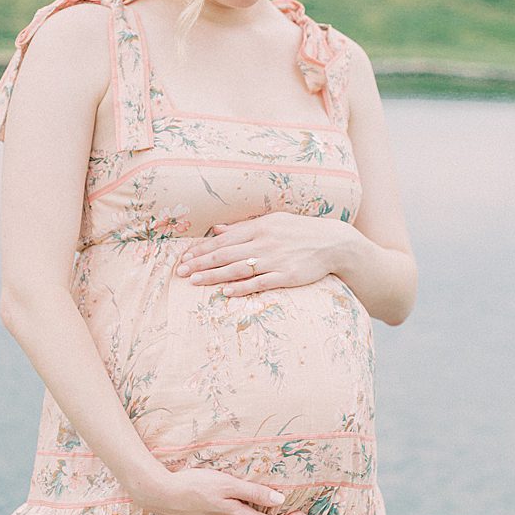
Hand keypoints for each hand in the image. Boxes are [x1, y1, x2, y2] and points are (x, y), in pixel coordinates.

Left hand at [174, 211, 345, 296]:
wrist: (333, 242)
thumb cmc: (300, 231)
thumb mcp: (273, 222)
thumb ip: (244, 227)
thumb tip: (217, 229)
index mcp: (259, 227)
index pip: (224, 239)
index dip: (202, 249)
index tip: (185, 257)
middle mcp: (264, 242)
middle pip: (225, 254)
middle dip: (200, 263)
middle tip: (181, 272)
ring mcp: (275, 259)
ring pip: (238, 268)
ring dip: (214, 276)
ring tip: (194, 282)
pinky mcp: (287, 275)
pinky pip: (260, 283)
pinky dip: (242, 287)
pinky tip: (226, 292)